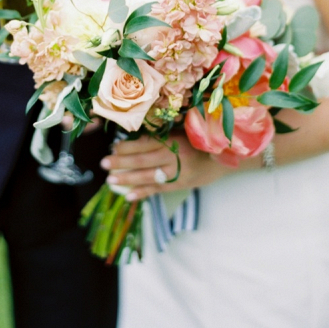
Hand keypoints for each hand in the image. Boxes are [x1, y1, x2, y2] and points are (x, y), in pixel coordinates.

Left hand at [101, 135, 229, 200]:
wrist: (225, 158)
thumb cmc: (200, 141)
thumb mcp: (184, 131)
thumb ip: (163, 134)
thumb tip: (135, 138)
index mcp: (174, 138)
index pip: (146, 142)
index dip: (128, 145)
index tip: (113, 147)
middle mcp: (174, 155)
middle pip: (143, 159)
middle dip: (121, 162)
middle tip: (103, 163)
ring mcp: (178, 172)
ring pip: (148, 176)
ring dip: (128, 178)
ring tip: (110, 181)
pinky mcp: (180, 184)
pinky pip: (159, 189)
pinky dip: (143, 193)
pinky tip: (128, 196)